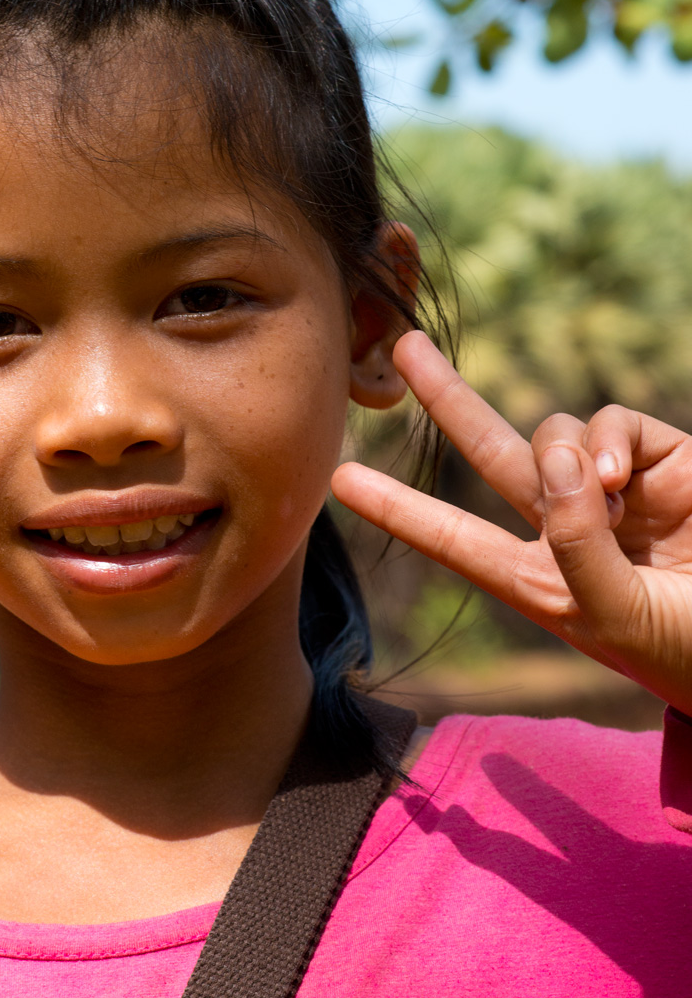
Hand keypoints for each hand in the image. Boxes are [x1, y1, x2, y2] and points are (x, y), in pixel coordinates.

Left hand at [331, 330, 691, 714]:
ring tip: (604, 498)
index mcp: (540, 580)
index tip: (340, 481)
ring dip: (564, 451)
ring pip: (556, 430)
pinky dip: (609, 441)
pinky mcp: (664, 461)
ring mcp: (615, 491)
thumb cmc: (687, 649)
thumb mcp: (616, 615)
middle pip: (490, 450)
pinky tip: (621, 480)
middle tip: (402, 348)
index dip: (399, 508)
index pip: (454, 538)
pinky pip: (614, 426)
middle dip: (448, 397)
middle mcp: (568, 527)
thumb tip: (558, 460)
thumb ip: (576, 544)